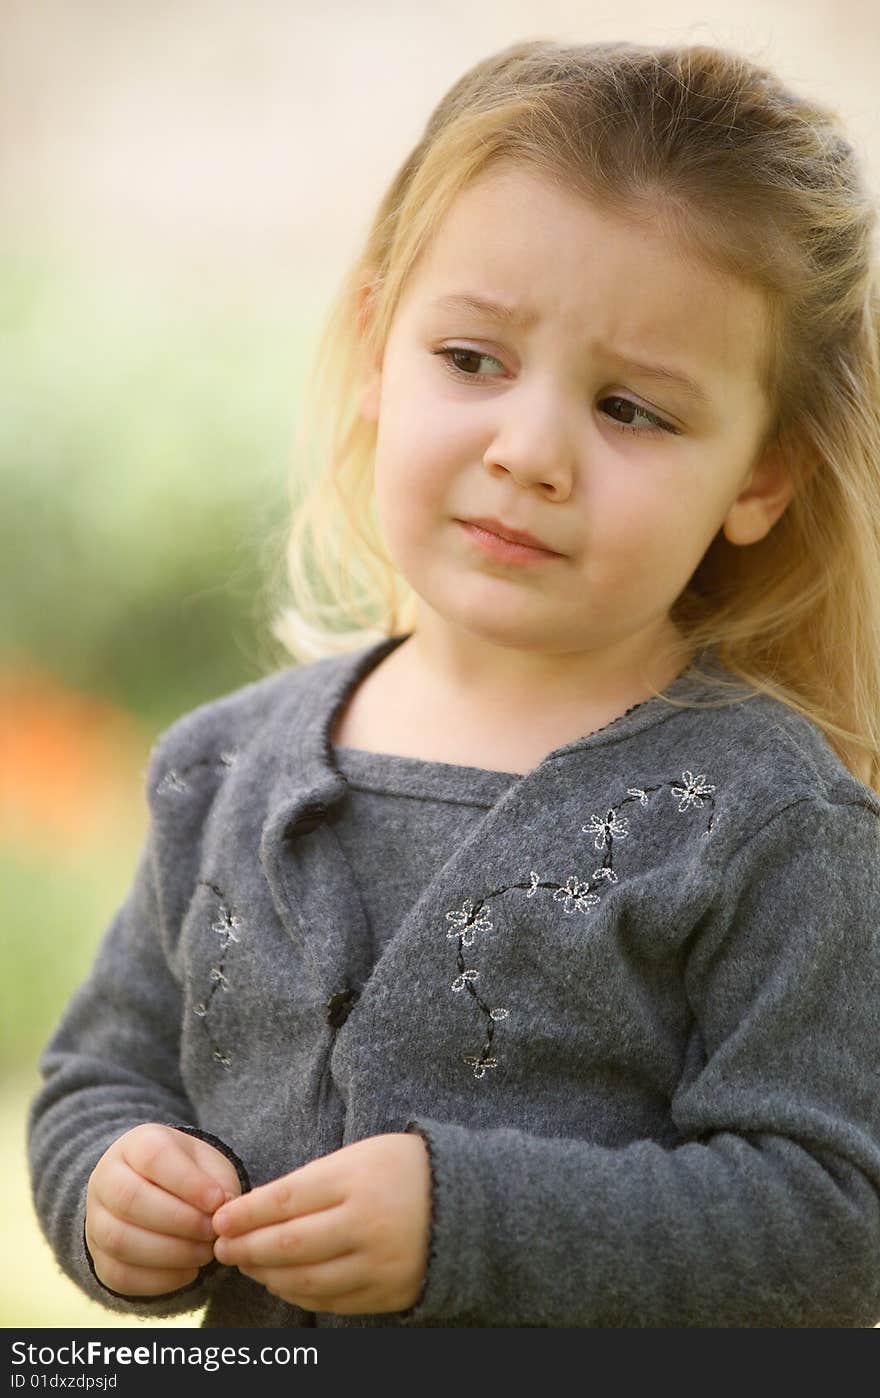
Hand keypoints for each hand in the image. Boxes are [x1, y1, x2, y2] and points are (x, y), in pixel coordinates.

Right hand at [85, 1123, 241, 1295]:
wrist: (157, 1195)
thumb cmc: (188, 1175)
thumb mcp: (207, 1164)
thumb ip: (218, 1182)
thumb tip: (223, 1210)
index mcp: (135, 1145)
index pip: (153, 1156)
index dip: (187, 1181)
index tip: (218, 1200)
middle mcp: (106, 1178)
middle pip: (130, 1199)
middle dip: (179, 1220)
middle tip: (212, 1231)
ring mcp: (95, 1219)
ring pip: (119, 1239)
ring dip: (169, 1252)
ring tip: (205, 1253)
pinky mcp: (99, 1257)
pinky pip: (119, 1275)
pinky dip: (158, 1280)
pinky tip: (189, 1273)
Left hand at [212, 1132, 430, 1314]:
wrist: (470, 1201)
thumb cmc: (405, 1168)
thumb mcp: (361, 1155)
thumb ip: (313, 1181)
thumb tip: (256, 1211)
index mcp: (357, 1179)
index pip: (284, 1200)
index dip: (245, 1213)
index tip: (219, 1219)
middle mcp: (366, 1224)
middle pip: (288, 1245)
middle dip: (246, 1248)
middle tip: (221, 1247)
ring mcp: (378, 1264)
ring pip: (305, 1279)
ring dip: (266, 1275)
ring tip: (246, 1263)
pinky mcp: (387, 1293)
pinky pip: (330, 1301)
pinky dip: (298, 1293)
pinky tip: (281, 1282)